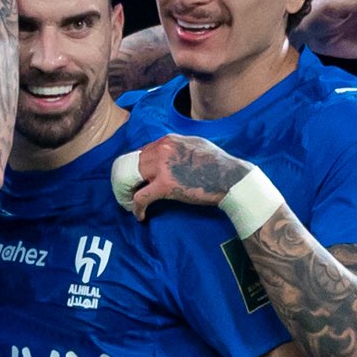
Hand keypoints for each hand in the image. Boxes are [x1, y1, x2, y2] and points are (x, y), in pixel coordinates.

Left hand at [113, 133, 248, 220]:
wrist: (230, 178)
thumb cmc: (218, 164)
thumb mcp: (197, 144)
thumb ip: (178, 146)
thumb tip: (167, 153)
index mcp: (169, 140)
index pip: (141, 152)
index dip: (136, 167)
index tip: (136, 179)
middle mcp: (162, 150)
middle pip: (131, 163)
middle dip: (125, 179)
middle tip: (125, 192)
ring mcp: (163, 167)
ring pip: (131, 178)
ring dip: (127, 193)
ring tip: (128, 203)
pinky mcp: (165, 185)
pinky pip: (141, 197)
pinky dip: (137, 208)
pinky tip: (140, 215)